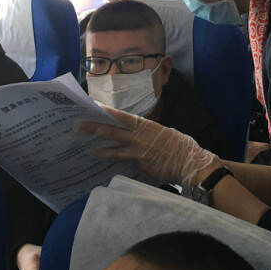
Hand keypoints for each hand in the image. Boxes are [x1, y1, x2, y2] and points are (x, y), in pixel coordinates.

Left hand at [80, 106, 219, 187]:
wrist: (191, 163)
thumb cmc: (180, 147)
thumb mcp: (163, 133)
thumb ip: (147, 133)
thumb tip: (135, 134)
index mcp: (146, 125)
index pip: (122, 116)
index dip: (107, 111)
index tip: (93, 106)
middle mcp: (141, 135)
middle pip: (113, 129)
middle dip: (95, 127)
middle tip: (79, 125)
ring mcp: (140, 149)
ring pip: (115, 146)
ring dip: (100, 146)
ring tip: (86, 147)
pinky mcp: (141, 163)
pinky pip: (123, 160)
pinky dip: (111, 158)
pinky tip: (102, 158)